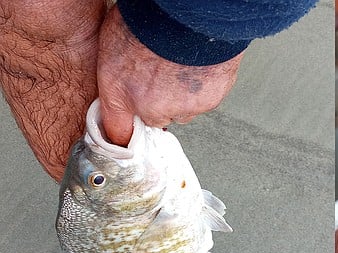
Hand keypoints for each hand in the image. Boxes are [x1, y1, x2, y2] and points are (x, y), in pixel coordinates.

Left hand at [97, 5, 242, 145]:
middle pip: (155, 118)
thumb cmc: (150, 19)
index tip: (125, 136)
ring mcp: (179, 107)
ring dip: (182, 95)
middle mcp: (149, 107)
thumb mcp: (112, 42)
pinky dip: (204, 87)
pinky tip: (198, 66)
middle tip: (161, 74)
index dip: (121, 135)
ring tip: (181, 66)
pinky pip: (205, 100)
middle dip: (157, 102)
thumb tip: (121, 87)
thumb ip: (116, 73)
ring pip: (182, 110)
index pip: (116, 131)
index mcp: (119, 92)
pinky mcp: (206, 103)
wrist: (188, 14)